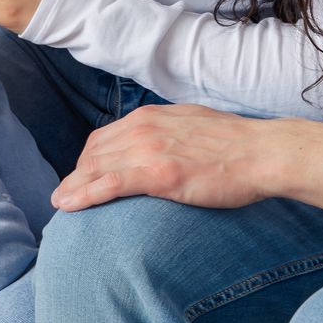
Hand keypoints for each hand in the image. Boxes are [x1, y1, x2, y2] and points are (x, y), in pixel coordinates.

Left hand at [50, 104, 302, 212]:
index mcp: (152, 116)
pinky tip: (70, 205)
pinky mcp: (158, 173)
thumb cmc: (236, 144)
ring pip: (96, 168)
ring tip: (61, 203)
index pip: (105, 137)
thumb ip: (168, 133)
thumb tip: (159, 147)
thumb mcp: (192, 126)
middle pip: (95, 153)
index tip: (82, 176)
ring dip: (73, 186)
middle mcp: (144, 128)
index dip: (89, 159)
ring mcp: (150, 149)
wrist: (262, 152)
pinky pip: (110, 184)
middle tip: (66, 194)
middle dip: (77, 174)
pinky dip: (85, 194)